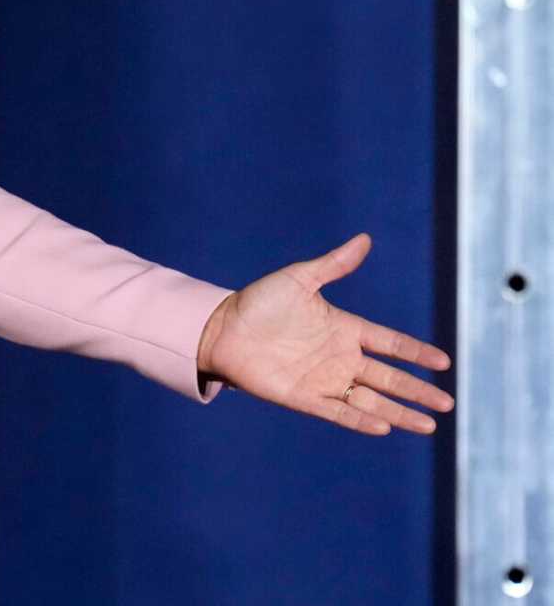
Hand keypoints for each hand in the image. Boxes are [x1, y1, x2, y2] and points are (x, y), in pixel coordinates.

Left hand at [195, 233, 453, 434]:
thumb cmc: (259, 302)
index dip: (415, 352)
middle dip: (417, 391)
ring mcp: (323, 380)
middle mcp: (339, 358)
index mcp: (344, 329)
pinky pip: (338, 412)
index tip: (443, 362)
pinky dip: (360, 420)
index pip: (390, 343)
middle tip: (446, 405)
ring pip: (370, 400)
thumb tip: (364, 239)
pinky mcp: (303, 398)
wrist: (220, 328)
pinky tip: (382, 427)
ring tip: (428, 426)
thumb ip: (334, 265)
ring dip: (398, 413)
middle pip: (388, 377)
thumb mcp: (299, 279)